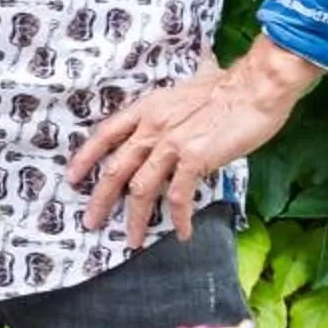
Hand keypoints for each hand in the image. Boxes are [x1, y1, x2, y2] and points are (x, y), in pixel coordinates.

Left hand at [64, 39, 322, 248]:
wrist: (256, 86)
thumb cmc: (229, 86)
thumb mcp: (187, 89)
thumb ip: (173, 104)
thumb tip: (174, 104)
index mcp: (147, 108)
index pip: (105, 134)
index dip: (85, 157)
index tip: (71, 178)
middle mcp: (152, 126)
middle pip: (115, 168)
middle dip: (100, 199)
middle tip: (91, 222)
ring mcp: (171, 143)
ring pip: (140, 189)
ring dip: (134, 219)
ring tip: (133, 241)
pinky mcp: (194, 158)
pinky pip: (178, 196)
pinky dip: (178, 218)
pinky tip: (182, 232)